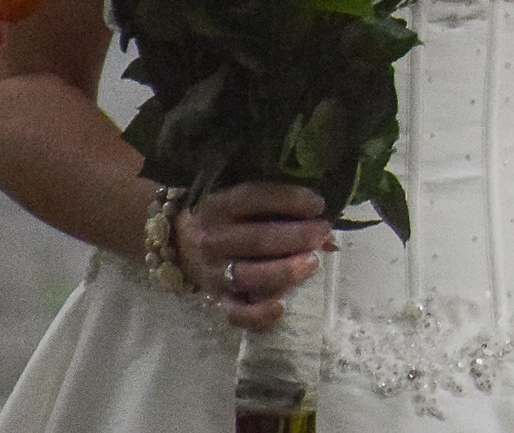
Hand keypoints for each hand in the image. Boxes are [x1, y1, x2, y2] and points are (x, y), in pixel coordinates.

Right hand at [175, 182, 333, 330]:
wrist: (185, 240)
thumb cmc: (231, 214)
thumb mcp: (247, 200)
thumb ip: (282, 206)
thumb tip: (328, 233)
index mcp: (219, 205)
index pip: (254, 198)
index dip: (289, 200)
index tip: (318, 204)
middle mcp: (212, 239)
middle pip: (257, 240)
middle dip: (297, 236)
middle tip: (322, 231)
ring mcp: (213, 272)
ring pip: (249, 276)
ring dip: (285, 271)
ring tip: (313, 262)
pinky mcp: (217, 298)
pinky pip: (235, 313)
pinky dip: (257, 315)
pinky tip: (280, 307)